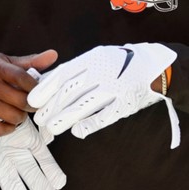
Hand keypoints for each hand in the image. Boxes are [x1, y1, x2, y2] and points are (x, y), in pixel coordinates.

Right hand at [0, 50, 56, 135]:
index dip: (35, 88)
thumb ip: (30, 61)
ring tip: (18, 113)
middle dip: (30, 105)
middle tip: (30, 105)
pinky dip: (8, 129)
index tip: (40, 93)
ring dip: (20, 118)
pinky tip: (8, 123)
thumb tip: (53, 55)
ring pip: (12, 117)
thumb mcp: (4, 62)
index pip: (22, 78)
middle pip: (20, 100)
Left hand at [27, 43, 179, 146]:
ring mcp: (115, 88)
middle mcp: (103, 72)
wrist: (155, 67)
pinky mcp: (125, 103)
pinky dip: (90, 124)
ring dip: (65, 117)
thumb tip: (48, 80)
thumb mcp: (98, 57)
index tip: (33, 100)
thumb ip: (76, 69)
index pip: (64, 74)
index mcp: (94, 58)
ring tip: (51, 127)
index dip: (46, 88)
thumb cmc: (120, 62)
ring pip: (84, 105)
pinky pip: (105, 116)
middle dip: (52, 106)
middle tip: (38, 118)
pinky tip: (77, 131)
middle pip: (71, 91)